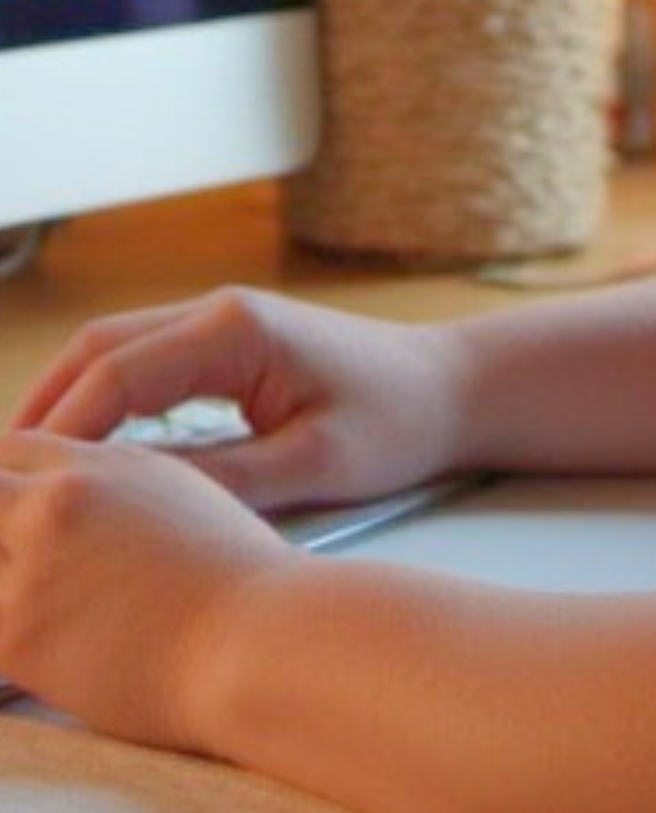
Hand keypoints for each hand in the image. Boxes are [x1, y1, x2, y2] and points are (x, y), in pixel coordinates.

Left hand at [0, 433, 294, 744]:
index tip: (4, 517)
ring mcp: (35, 561)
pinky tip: (35, 652)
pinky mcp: (19, 632)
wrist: (257, 638)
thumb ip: (117, 493)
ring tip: (34, 613)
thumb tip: (76, 515)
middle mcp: (63, 499)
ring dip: (1, 585)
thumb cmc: (240, 585)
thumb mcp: (184, 501)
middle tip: (13, 565)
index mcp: (105, 464)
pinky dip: (4, 639)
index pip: (11, 449)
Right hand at [9, 287, 468, 513]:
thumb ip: (218, 479)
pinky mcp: (229, 343)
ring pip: (114, 350)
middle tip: (6, 478)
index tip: (26, 488)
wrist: (454, 390)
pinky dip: (103, 401)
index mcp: (235, 332)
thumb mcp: (309, 465)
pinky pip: (145, 363)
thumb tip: (128, 500)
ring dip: (66, 402)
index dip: (63, 434)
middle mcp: (219, 312)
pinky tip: (83, 454)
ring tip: (27, 470)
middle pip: (97, 350)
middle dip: (43, 411)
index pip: (116, 377)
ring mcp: (222, 321)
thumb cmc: (397, 425)